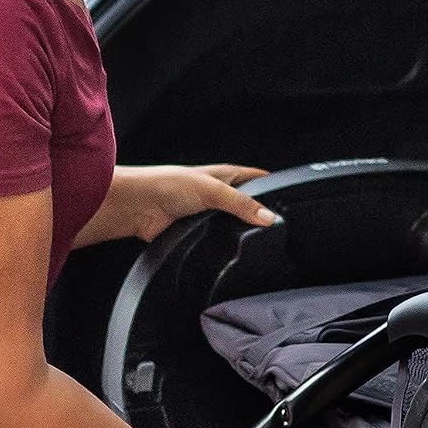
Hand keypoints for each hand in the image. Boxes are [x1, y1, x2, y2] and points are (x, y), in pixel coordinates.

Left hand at [128, 163, 275, 241]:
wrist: (137, 207)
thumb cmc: (166, 184)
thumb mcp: (213, 190)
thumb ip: (242, 204)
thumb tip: (270, 217)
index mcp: (227, 176)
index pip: (260, 181)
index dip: (275, 189)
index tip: (290, 203)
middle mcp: (220, 195)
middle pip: (250, 208)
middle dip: (260, 217)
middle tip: (276, 229)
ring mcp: (209, 216)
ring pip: (235, 228)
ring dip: (239, 234)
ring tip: (253, 241)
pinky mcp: (198, 235)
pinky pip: (218, 243)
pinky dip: (223, 247)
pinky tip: (228, 251)